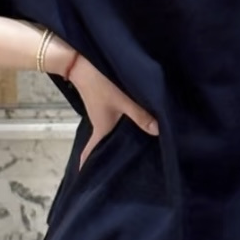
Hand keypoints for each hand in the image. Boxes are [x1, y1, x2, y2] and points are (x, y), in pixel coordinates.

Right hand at [69, 53, 159, 170]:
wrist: (80, 58)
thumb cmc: (100, 82)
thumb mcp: (123, 99)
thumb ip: (141, 115)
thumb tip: (158, 132)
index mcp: (102, 129)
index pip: (91, 155)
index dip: (90, 168)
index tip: (90, 181)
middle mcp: (101, 124)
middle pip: (106, 145)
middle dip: (113, 156)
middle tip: (130, 167)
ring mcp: (103, 113)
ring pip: (113, 131)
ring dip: (122, 138)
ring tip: (140, 146)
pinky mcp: (106, 102)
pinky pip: (116, 119)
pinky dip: (124, 124)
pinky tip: (137, 121)